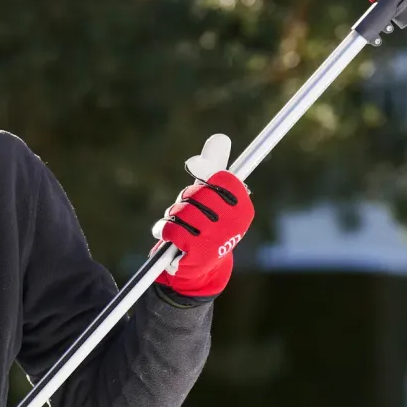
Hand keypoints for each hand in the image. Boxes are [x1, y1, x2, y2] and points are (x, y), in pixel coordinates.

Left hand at [152, 133, 253, 298]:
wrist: (199, 269)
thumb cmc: (206, 227)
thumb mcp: (213, 198)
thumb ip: (214, 170)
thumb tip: (220, 138)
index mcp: (242, 207)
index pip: (222, 178)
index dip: (205, 176)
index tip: (197, 178)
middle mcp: (234, 222)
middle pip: (198, 193)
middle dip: (185, 200)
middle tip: (185, 211)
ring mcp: (217, 238)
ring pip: (182, 211)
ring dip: (172, 217)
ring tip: (175, 226)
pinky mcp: (197, 252)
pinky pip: (171, 229)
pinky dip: (164, 231)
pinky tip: (167, 237)